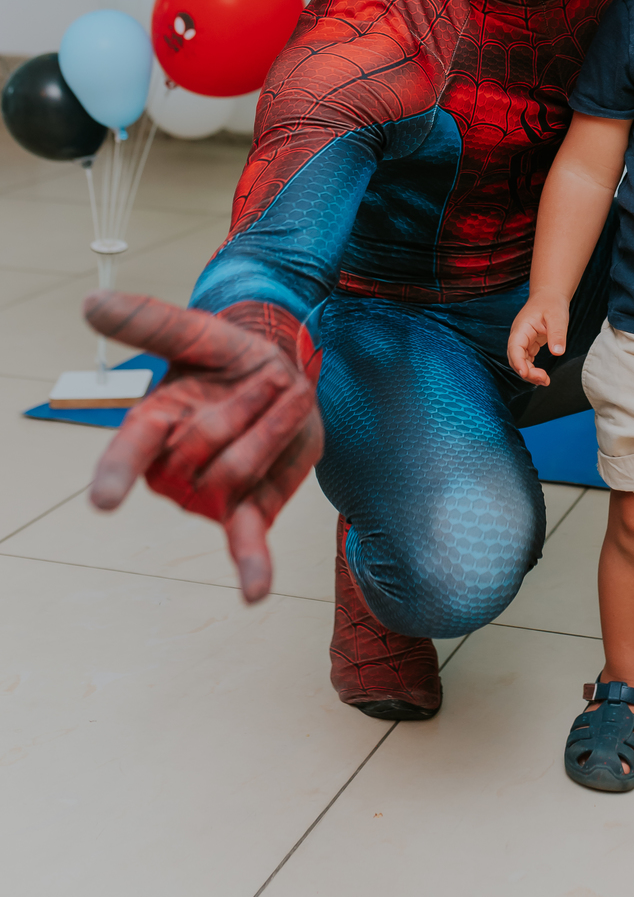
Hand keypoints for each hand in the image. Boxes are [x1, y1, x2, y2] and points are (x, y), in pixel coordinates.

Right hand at [85, 292, 323, 603]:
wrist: (280, 370)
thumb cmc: (226, 356)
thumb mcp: (196, 331)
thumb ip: (147, 321)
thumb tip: (89, 302)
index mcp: (151, 424)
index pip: (128, 450)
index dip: (116, 474)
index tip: (104, 500)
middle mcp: (172, 467)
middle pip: (203, 450)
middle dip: (243, 406)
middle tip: (262, 377)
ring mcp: (209, 494)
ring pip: (237, 473)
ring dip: (272, 427)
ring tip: (277, 401)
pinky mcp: (249, 508)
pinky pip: (247, 542)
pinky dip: (252, 567)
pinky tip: (253, 593)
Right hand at [508, 289, 569, 386]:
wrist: (550, 296)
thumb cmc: (552, 303)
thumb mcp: (558, 317)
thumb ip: (557, 334)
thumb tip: (558, 352)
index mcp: (522, 327)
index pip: (515, 347)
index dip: (518, 362)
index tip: (525, 373)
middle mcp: (518, 335)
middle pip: (515, 358)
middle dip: (526, 372)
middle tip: (544, 379)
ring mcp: (522, 340)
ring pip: (520, 361)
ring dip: (529, 373)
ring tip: (545, 381)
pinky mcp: (528, 344)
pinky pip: (526, 360)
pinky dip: (532, 369)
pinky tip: (542, 375)